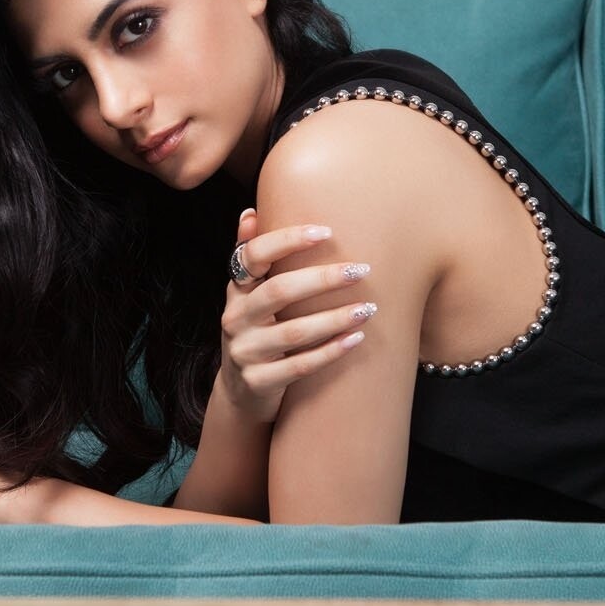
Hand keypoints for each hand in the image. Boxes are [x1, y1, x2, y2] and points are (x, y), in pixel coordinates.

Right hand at [220, 207, 374, 424]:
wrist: (241, 392)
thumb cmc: (256, 331)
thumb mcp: (247, 296)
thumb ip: (252, 258)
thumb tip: (250, 213)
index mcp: (236, 290)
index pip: (253, 256)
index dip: (286, 240)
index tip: (326, 231)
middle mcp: (235, 318)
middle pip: (279, 291)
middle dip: (323, 279)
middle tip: (361, 271)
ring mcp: (245, 352)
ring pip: (294, 332)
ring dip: (335, 318)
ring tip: (368, 308)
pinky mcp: (259, 381)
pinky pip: (300, 366)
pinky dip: (330, 351)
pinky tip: (356, 339)